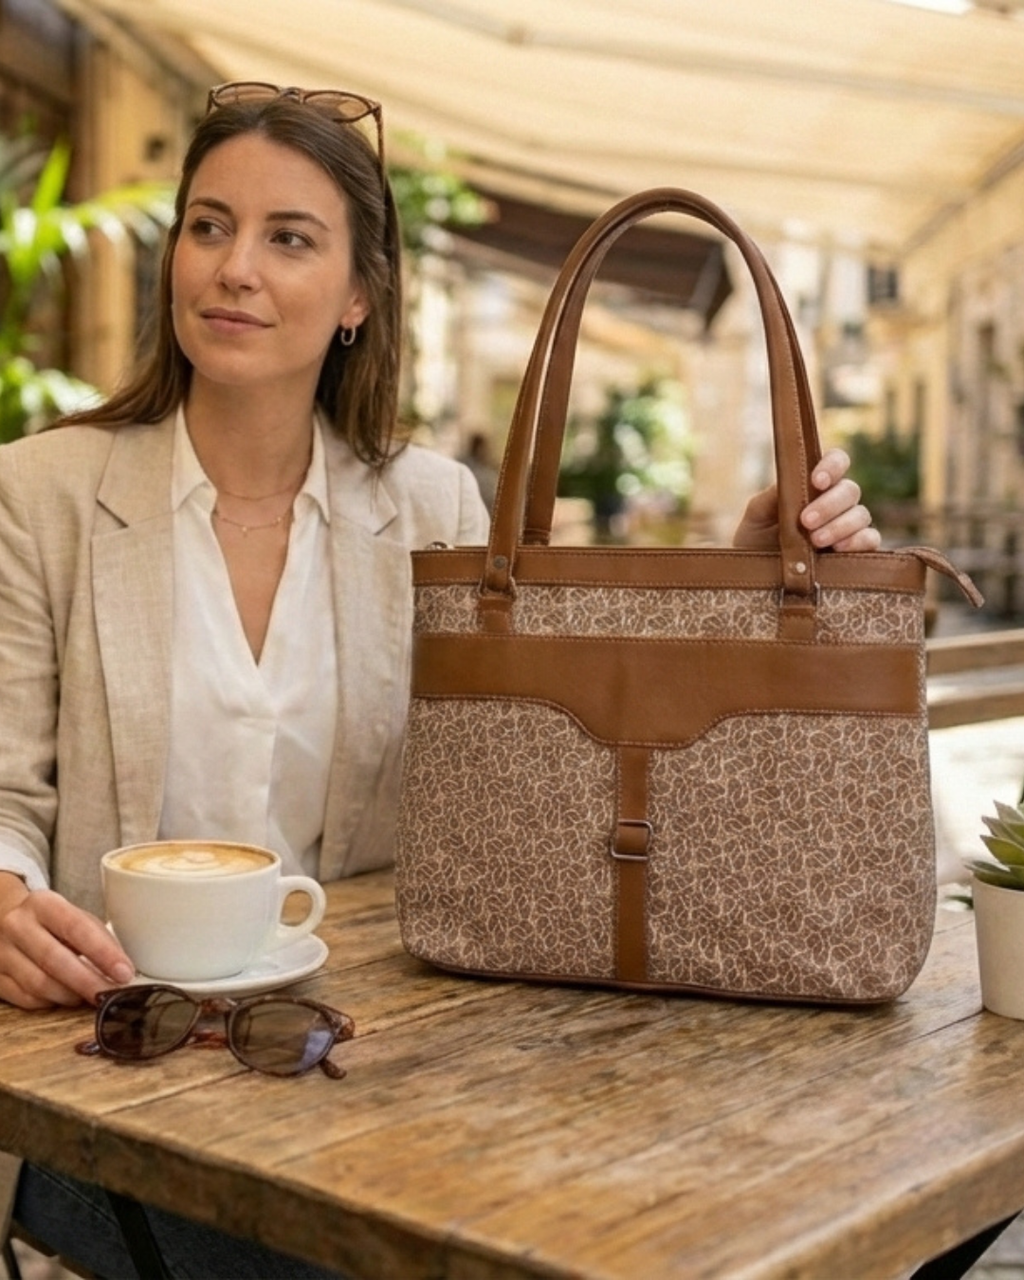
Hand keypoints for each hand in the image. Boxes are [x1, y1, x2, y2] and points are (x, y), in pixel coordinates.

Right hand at [0, 873, 134, 1008]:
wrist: (2, 918)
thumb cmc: (51, 921)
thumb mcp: (74, 916)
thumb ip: (98, 937)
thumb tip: (123, 970)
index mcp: (43, 904)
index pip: (76, 928)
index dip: (103, 953)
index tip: (124, 972)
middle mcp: (16, 925)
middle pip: (54, 960)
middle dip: (89, 982)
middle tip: (112, 996)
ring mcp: (0, 953)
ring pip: (38, 984)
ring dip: (71, 996)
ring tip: (92, 997)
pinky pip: (25, 999)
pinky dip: (50, 1003)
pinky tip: (66, 998)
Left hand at [732, 447, 880, 552]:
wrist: (756, 578)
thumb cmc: (755, 543)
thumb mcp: (755, 517)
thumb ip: (770, 497)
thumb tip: (788, 481)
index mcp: (815, 486)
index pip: (836, 462)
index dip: (832, 466)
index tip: (817, 481)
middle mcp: (837, 504)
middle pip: (850, 490)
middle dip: (829, 504)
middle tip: (806, 521)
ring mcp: (849, 527)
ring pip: (861, 514)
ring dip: (840, 525)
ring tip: (815, 540)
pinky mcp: (857, 552)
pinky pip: (871, 540)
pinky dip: (858, 541)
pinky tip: (838, 549)